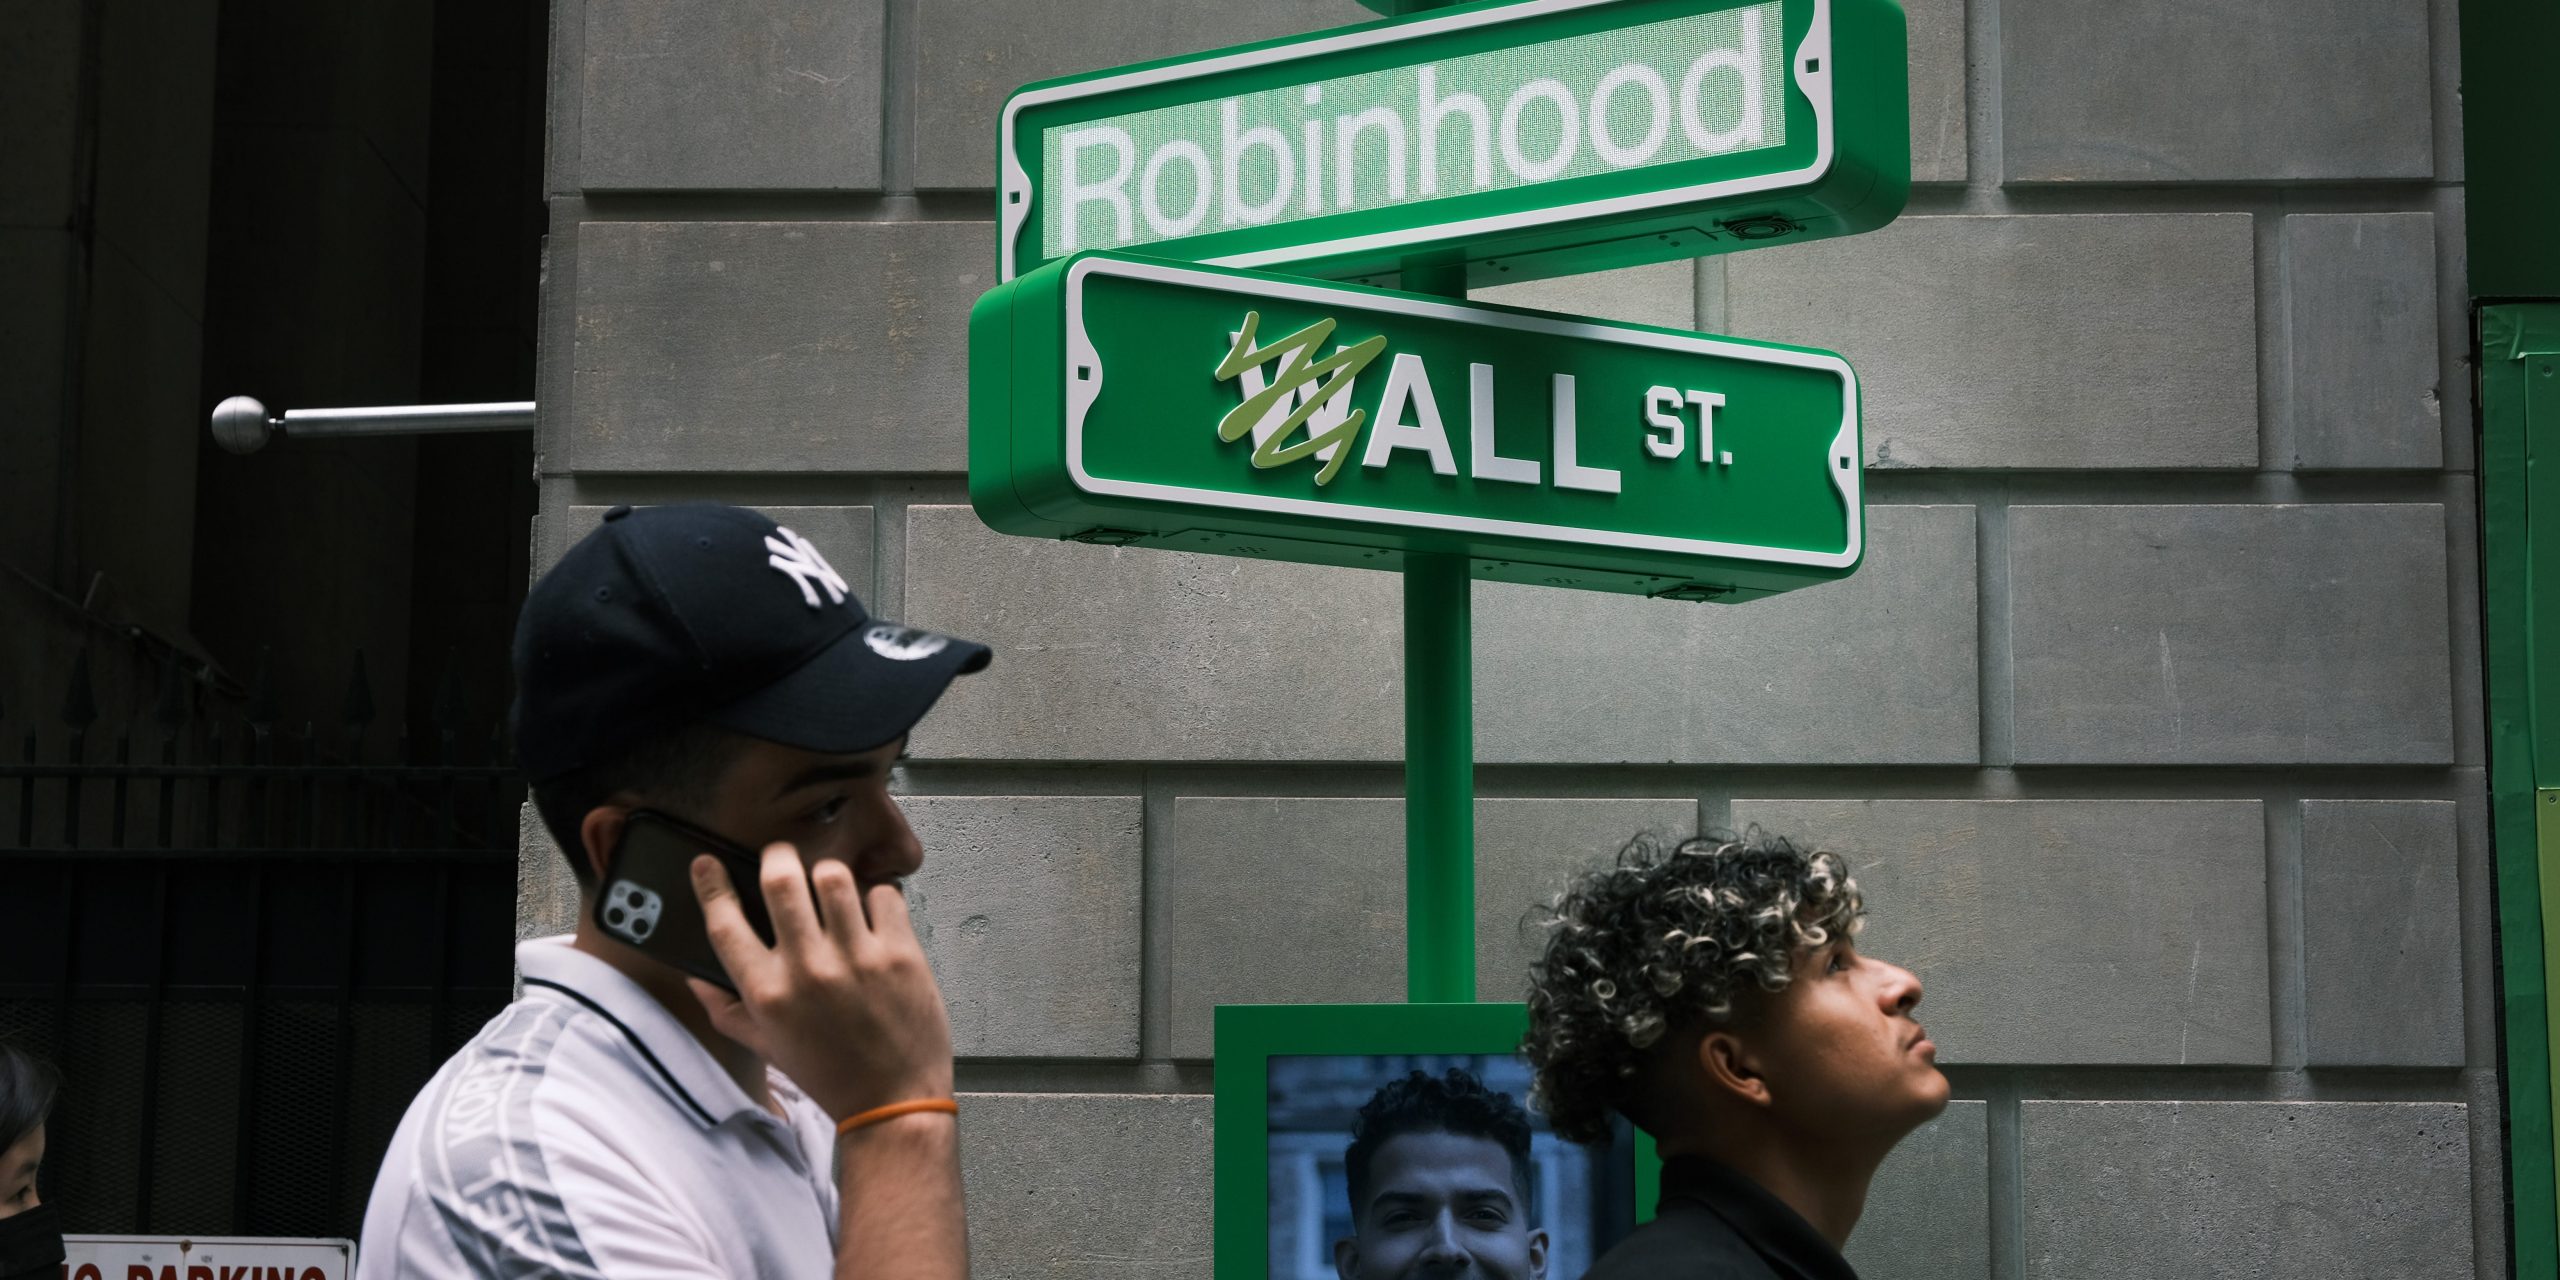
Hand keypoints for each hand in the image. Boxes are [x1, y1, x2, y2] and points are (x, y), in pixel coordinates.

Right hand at [686, 844, 954, 1122]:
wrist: (892, 1101)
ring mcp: (856, 960)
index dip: (711, 885)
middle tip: (782, 859)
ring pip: (834, 876)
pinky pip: (884, 895)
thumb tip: (696, 978)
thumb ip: (726, 1009)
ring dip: (829, 874)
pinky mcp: (900, 955)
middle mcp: (808, 971)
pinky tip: (873, 915)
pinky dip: (877, 897)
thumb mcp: (766, 1046)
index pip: (725, 923)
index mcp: (768, 994)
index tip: (707, 864)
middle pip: (780, 879)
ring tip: (831, 888)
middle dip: (777, 857)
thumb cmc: (829, 1073)